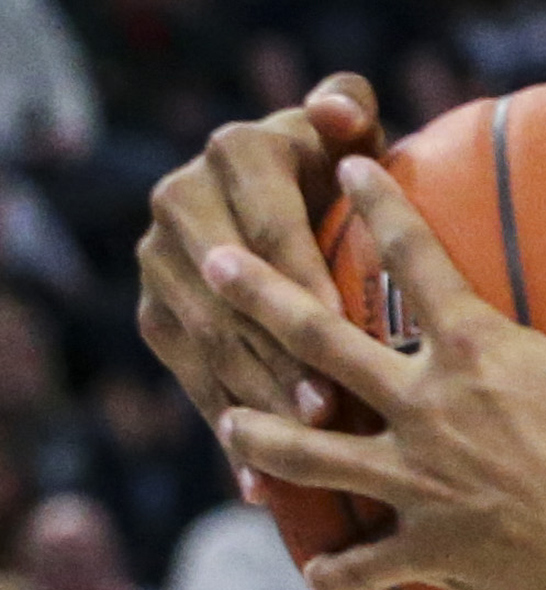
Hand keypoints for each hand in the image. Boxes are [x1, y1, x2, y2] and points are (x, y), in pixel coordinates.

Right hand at [137, 76, 386, 427]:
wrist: (281, 189)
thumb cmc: (340, 161)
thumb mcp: (348, 129)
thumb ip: (347, 108)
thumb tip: (339, 112)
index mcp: (232, 154)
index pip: (273, 229)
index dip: (307, 282)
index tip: (346, 332)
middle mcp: (180, 204)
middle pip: (234, 295)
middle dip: (282, 355)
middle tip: (332, 407)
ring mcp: (158, 263)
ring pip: (210, 343)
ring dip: (259, 397)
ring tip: (308, 441)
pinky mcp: (154, 316)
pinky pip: (190, 378)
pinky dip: (229, 431)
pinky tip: (262, 481)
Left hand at [203, 158, 545, 589]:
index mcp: (477, 352)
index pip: (416, 259)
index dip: (380, 205)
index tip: (346, 166)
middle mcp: (428, 409)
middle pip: (320, 343)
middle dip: (259, 297)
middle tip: (211, 265)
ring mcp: (418, 483)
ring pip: (311, 454)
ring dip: (262, 436)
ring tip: (227, 421)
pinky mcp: (427, 549)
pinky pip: (364, 563)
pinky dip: (339, 570)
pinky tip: (319, 572)